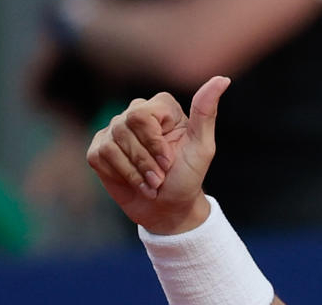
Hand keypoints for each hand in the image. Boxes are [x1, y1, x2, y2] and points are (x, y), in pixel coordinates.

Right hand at [86, 75, 229, 233]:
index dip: (154, 143)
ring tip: (151, 184)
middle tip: (160, 177)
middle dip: (145, 161)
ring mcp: (114, 129)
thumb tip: (222, 79)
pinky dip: (121, 176)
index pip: (142, 115)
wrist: (169, 208)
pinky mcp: (99, 148)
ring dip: (136, 173)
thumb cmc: (188, 177)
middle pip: (125, 127)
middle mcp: (135, 112)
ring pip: (112, 145)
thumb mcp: (202, 147)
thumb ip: (206, 112)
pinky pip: (100, 156)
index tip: (170, 161)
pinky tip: (134, 182)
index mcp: (161, 107)